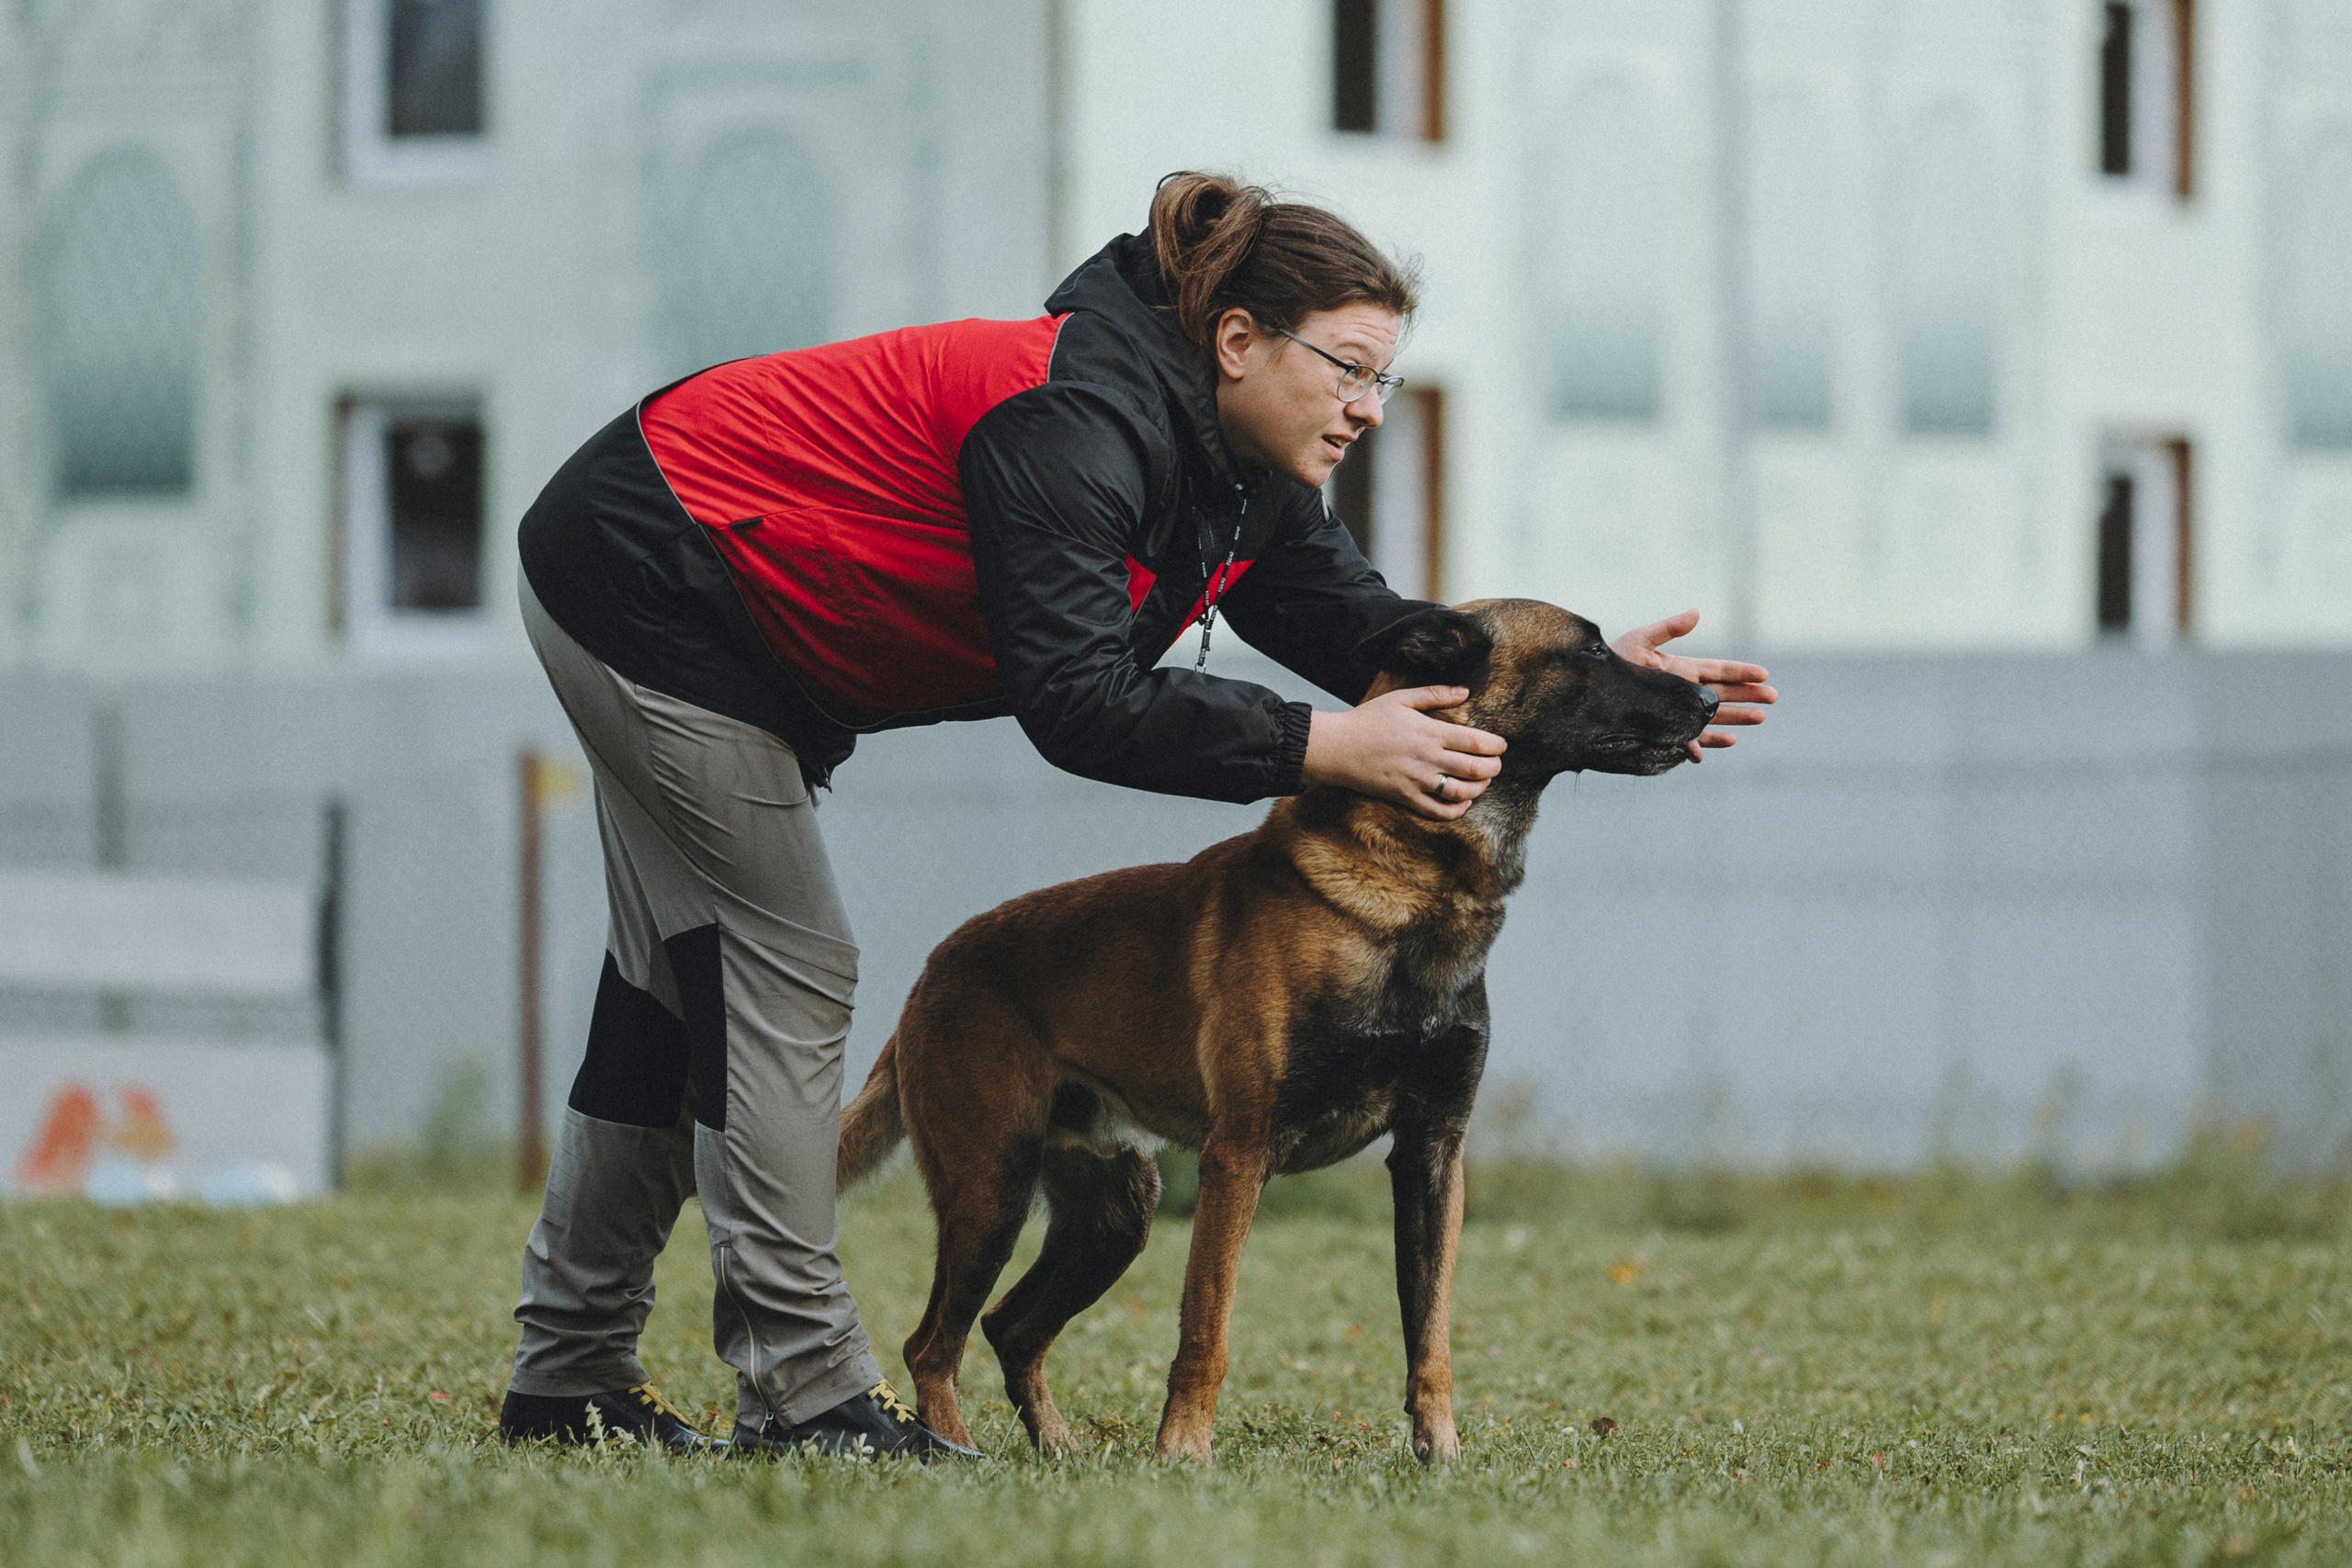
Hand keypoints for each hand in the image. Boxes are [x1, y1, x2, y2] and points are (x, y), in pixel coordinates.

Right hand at [1303, 686, 1506, 820]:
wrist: (1337, 747)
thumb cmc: (1368, 720)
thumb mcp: (1402, 698)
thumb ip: (1436, 694)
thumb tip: (1465, 691)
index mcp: (1430, 732)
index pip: (1477, 743)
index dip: (1497, 746)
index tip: (1501, 745)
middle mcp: (1428, 759)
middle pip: (1476, 769)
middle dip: (1494, 768)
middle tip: (1496, 764)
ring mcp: (1417, 781)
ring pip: (1461, 792)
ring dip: (1480, 788)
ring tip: (1482, 782)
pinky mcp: (1405, 798)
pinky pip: (1438, 812)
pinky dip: (1456, 810)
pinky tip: (1463, 802)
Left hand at [1611, 610, 1777, 761]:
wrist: (1589, 693)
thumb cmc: (1613, 663)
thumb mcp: (1639, 641)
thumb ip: (1669, 629)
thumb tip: (1697, 613)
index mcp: (1681, 669)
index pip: (1718, 670)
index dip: (1741, 672)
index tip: (1764, 674)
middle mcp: (1682, 693)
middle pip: (1722, 694)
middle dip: (1747, 695)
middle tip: (1773, 698)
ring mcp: (1675, 714)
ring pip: (1712, 717)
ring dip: (1736, 718)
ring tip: (1760, 718)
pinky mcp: (1664, 732)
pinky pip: (1690, 739)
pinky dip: (1707, 742)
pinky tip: (1726, 742)